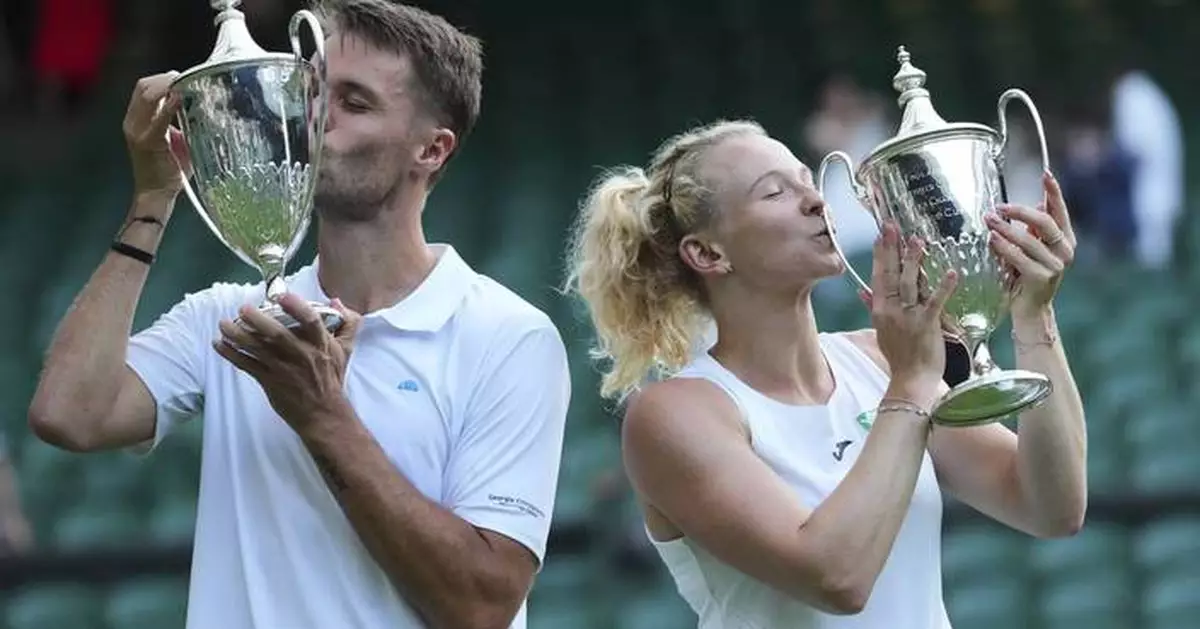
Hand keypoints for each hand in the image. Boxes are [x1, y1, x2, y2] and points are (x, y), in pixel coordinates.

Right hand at [123, 72, 191, 200]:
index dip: (162, 79)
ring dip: (168, 86)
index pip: (144, 88)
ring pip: (148, 96)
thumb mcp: (175, 140)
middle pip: (143, 86)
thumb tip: (200, 108)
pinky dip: (170, 105)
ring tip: (185, 84)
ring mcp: (137, 131)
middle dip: (165, 79)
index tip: (183, 78)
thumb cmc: (169, 169)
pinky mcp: (147, 141)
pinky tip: (181, 98)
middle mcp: (132, 122)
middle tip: (186, 79)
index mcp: (137, 119)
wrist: (157, 194)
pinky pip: (158, 118)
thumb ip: (181, 122)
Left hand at [213, 295, 363, 433]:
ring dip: (238, 336)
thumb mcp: (345, 350)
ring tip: (223, 324)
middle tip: (243, 309)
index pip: (311, 322)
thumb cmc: (332, 378)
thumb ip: (347, 323)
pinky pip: (247, 365)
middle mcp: (302, 355)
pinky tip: (219, 344)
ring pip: (258, 349)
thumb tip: (335, 300)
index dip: (296, 308)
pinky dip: (231, 355)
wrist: (324, 414)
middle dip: (259, 321)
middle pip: (278, 335)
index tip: (282, 297)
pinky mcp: (269, 381)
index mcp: (321, 345)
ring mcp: (283, 369)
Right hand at [868, 221, 957, 394]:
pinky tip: (951, 272)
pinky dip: (943, 287)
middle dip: (891, 249)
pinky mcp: (927, 325)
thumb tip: (861, 290)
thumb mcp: (880, 329)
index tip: (880, 235)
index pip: (878, 276)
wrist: (911, 379)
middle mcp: (891, 310)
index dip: (879, 254)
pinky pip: (935, 302)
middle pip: (890, 275)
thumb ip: (872, 306)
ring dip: (913, 261)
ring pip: (909, 284)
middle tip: (892, 227)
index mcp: (880, 309)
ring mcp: (908, 316)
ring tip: (916, 240)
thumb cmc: (898, 355)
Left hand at [985, 171, 1075, 318]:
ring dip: (1006, 228)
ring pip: (1029, 240)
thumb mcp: (1032, 248)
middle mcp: (1065, 251)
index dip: (1054, 192)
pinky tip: (992, 239)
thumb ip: (1034, 229)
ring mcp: (1055, 265)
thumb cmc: (1026, 275)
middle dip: (1020, 212)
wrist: (1029, 309)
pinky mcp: (1041, 278)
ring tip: (989, 220)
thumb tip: (1034, 202)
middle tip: (999, 207)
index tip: (1046, 174)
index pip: (1060, 211)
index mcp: (1066, 240)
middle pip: (1045, 222)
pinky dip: (1004, 247)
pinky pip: (1019, 257)